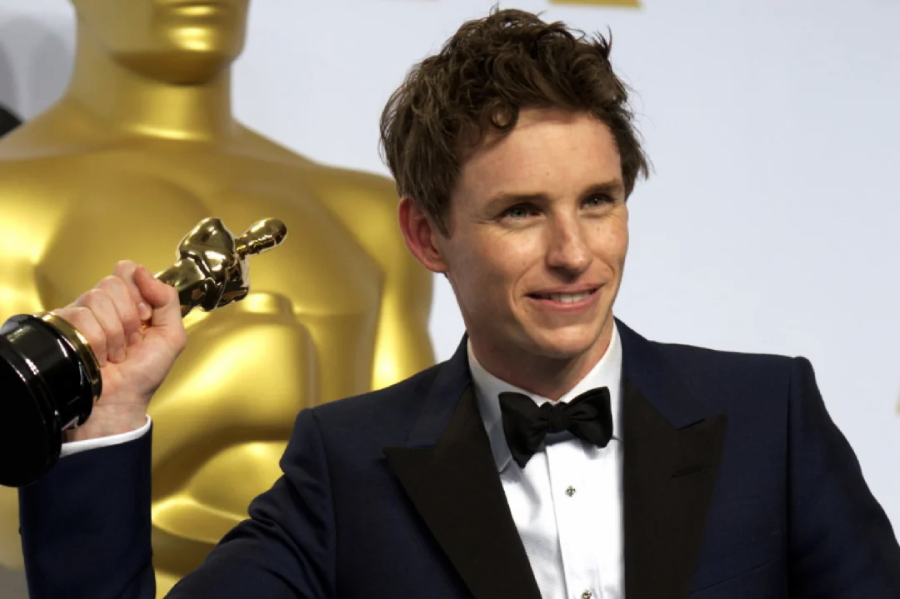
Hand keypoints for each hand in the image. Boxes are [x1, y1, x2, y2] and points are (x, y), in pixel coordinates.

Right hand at [55, 261, 185, 440]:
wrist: (121, 402)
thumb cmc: (144, 374)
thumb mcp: (171, 335)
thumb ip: (168, 299)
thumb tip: (142, 271)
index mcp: (128, 301)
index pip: (126, 270)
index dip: (138, 291)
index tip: (145, 316)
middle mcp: (102, 305)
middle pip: (112, 283)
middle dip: (128, 317)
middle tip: (130, 341)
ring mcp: (80, 315)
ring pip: (96, 298)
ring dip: (114, 333)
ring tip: (114, 353)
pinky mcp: (62, 328)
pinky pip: (80, 316)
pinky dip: (97, 342)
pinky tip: (99, 357)